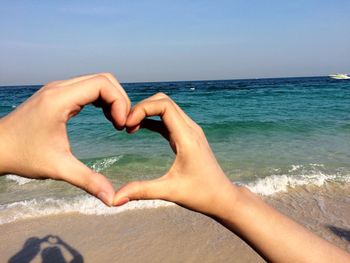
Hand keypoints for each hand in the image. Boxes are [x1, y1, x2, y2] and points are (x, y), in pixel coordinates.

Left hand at [0, 73, 130, 205]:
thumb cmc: (22, 156)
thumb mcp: (58, 168)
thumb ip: (88, 181)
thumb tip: (112, 199)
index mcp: (60, 99)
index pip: (102, 84)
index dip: (119, 102)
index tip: (121, 126)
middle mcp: (60, 88)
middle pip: (104, 79)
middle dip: (120, 100)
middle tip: (123, 125)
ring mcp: (59, 89)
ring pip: (97, 82)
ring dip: (113, 99)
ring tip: (117, 123)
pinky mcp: (58, 95)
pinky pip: (88, 89)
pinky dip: (103, 100)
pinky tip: (106, 118)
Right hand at [114, 93, 239, 216]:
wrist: (223, 197)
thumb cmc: (201, 195)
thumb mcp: (170, 192)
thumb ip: (142, 191)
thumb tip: (115, 199)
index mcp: (187, 137)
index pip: (164, 106)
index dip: (142, 108)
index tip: (127, 124)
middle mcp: (190, 129)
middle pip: (164, 101)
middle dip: (142, 107)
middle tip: (125, 124)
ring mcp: (190, 131)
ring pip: (166, 108)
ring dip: (147, 112)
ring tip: (129, 127)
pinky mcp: (187, 137)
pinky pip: (168, 119)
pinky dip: (152, 119)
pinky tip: (139, 129)